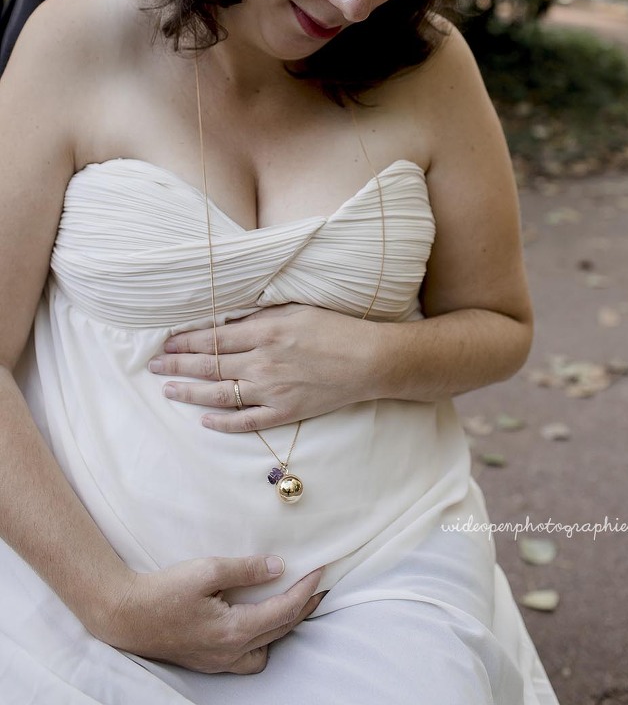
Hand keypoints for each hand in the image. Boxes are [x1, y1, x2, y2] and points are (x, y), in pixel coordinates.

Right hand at [97, 555, 323, 672]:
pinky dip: (263, 641)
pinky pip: (248, 658)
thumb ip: (246, 570)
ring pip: (266, 649)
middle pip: (280, 631)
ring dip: (285, 626)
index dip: (305, 590)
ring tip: (295, 603)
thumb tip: (279, 567)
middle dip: (303, 607)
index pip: (283, 611)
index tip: (320, 571)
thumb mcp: (207, 570)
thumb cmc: (164, 591)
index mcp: (233, 631)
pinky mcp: (209, 661)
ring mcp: (219, 661)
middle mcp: (230, 652)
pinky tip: (261, 623)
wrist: (126, 615)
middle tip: (320, 586)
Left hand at [148, 305, 379, 429]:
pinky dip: (222, 422)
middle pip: (209, 365)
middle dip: (177, 365)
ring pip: (219, 395)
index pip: (213, 338)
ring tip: (168, 390)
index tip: (166, 341)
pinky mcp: (283, 412)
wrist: (368, 360)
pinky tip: (204, 420)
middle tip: (153, 366)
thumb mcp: (295, 310)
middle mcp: (262, 363)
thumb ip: (260, 318)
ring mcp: (271, 391)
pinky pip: (245, 421)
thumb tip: (229, 322)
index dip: (185, 341)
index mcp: (264, 333)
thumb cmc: (334, 329)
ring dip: (189, 393)